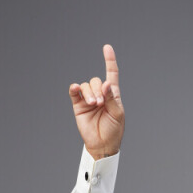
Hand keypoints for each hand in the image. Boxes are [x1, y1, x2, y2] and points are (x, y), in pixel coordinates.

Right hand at [68, 43, 124, 159]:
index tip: (107, 48)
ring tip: (94, 104)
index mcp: (112, 94)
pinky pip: (74, 92)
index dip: (109, 61)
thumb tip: (107, 83)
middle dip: (98, 90)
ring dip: (90, 92)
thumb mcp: (117, 114)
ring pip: (86, 85)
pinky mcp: (79, 105)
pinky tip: (76, 88)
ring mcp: (88, 99)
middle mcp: (100, 94)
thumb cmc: (113, 130)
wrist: (102, 145)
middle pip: (96, 80)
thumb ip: (112, 98)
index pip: (111, 74)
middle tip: (100, 103)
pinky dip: (75, 88)